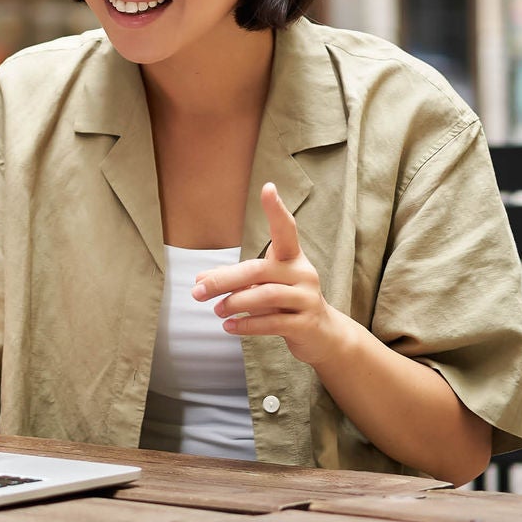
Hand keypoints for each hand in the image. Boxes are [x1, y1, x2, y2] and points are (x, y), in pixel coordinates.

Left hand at [189, 182, 345, 367]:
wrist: (323, 334)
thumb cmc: (286, 302)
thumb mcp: (262, 286)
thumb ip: (234, 280)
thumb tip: (198, 280)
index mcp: (291, 257)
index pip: (285, 229)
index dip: (276, 209)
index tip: (267, 188)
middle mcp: (302, 272)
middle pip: (258, 269)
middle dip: (223, 280)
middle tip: (197, 292)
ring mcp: (307, 297)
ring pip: (266, 295)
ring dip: (235, 303)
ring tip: (216, 310)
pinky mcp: (306, 323)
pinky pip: (273, 322)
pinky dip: (247, 325)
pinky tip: (230, 327)